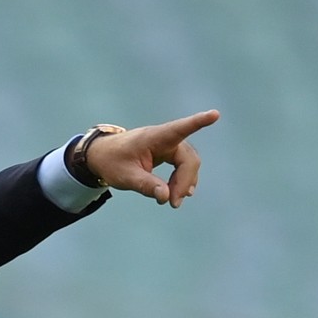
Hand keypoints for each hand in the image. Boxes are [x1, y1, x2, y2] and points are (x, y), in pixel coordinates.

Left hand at [84, 110, 220, 206]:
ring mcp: (168, 146)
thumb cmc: (112, 161)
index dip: (198, 122)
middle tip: (174, 203)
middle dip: (185, 181)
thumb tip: (166, 197)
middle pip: (188, 158)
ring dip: (184, 183)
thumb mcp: (125, 176)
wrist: (102, 156)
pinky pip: (183, 166)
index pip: (179, 128)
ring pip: (188, 163)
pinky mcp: (168, 154)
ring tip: (174, 202)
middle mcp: (165, 139)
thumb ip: (146, 185)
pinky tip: (179, 194)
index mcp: (154, 137)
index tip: (215, 114)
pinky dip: (182, 181)